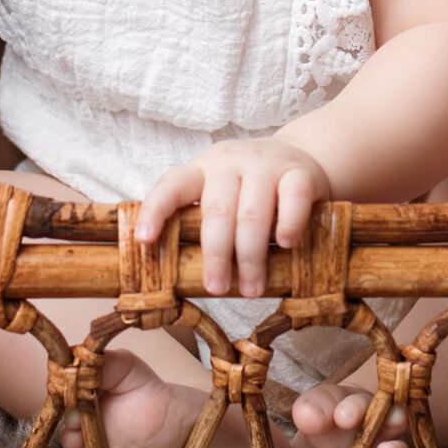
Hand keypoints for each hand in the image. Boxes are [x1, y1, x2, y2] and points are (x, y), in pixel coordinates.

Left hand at [134, 136, 332, 298]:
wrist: (303, 159)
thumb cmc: (253, 190)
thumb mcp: (223, 194)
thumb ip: (206, 221)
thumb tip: (183, 276)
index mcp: (203, 169)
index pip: (172, 184)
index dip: (155, 210)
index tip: (144, 240)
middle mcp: (231, 161)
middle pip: (217, 210)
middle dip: (215, 255)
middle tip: (216, 288)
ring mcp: (266, 164)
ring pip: (252, 213)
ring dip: (250, 256)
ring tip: (251, 288)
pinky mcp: (300, 171)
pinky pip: (293, 199)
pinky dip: (287, 225)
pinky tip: (285, 245)